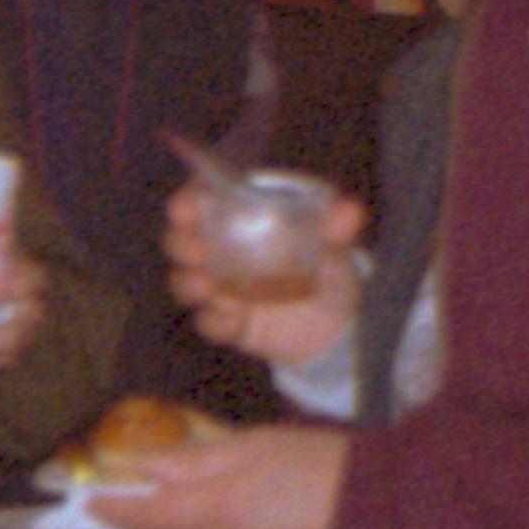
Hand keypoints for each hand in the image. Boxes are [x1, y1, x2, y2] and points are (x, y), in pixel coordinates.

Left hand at [92, 421, 348, 528]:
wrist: (393, 513)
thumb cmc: (324, 464)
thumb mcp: (258, 444)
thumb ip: (200, 459)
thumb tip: (148, 466)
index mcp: (222, 509)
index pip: (152, 515)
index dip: (118, 511)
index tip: (90, 506)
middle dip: (151, 526)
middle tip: (132, 509)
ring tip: (222, 502)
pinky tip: (270, 522)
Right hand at [164, 181, 366, 366]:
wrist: (336, 328)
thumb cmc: (328, 270)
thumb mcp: (336, 247)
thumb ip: (338, 229)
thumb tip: (348, 209)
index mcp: (239, 219)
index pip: (201, 201)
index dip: (187, 200)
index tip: (187, 206)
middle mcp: (219, 250)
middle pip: (180, 240)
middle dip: (180, 243)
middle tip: (195, 250)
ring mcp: (219, 288)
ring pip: (184, 281)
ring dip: (187, 282)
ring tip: (205, 285)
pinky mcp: (226, 321)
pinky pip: (209, 321)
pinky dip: (215, 321)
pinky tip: (232, 320)